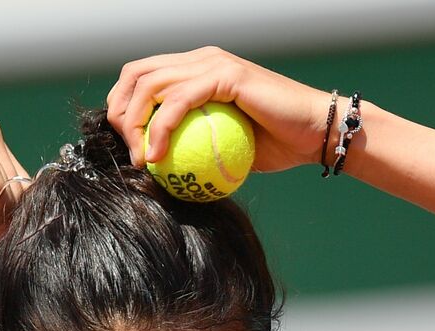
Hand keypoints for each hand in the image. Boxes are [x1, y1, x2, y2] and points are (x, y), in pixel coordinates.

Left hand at [105, 46, 332, 173]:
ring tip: (141, 159)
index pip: (141, 77)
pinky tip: (156, 157)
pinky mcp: (225, 75)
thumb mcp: (221, 147)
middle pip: (136, 74)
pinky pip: (179, 99)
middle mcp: (200, 59)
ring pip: (151, 83)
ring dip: (135, 124)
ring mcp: (212, 63)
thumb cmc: (275, 146)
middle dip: (119, 113)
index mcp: (196, 69)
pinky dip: (161, 128)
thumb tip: (154, 167)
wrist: (315, 135)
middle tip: (129, 153)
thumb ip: (189, 145)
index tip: (128, 147)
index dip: (122, 108)